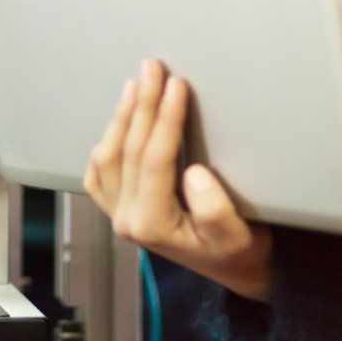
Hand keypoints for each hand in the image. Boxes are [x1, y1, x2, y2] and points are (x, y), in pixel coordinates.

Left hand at [84, 60, 275, 301]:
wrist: (235, 272)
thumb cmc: (240, 253)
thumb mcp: (239, 238)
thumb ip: (216, 212)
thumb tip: (194, 174)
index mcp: (152, 226)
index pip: (154, 160)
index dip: (165, 119)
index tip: (176, 84)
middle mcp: (127, 221)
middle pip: (129, 151)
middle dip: (142, 105)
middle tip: (154, 68)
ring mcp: (118, 215)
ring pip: (109, 156)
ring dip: (123, 116)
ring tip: (136, 82)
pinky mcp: (119, 209)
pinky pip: (100, 172)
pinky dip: (108, 140)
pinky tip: (119, 118)